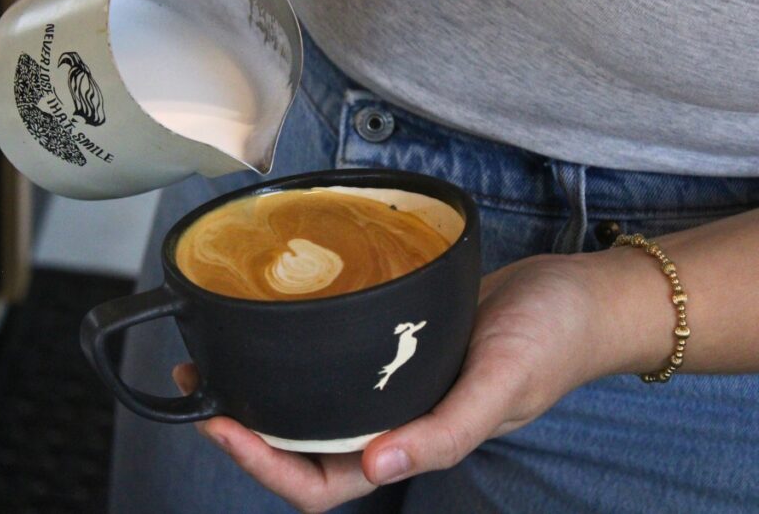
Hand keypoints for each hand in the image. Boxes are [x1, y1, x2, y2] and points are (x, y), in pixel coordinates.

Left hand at [173, 253, 629, 512]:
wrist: (576, 294)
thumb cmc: (550, 342)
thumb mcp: (500, 386)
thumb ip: (444, 433)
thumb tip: (379, 468)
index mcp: (413, 443)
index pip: (324, 483)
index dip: (267, 467)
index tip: (221, 425)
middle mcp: (393, 418)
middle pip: (303, 447)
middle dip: (246, 428)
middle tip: (200, 388)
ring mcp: (390, 382)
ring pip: (313, 404)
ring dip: (263, 391)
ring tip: (217, 360)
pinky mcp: (392, 342)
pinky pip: (335, 359)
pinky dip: (297, 352)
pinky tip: (272, 325)